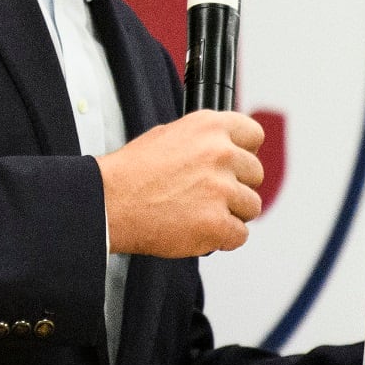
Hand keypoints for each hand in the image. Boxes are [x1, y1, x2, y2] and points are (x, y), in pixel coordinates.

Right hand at [96, 110, 264, 257]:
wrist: (110, 202)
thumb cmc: (132, 172)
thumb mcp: (169, 135)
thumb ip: (204, 140)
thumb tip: (227, 150)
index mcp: (209, 126)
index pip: (253, 135)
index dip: (244, 153)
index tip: (236, 165)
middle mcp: (220, 153)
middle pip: (255, 174)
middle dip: (236, 186)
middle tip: (207, 194)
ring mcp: (221, 189)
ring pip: (251, 206)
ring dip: (230, 213)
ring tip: (197, 212)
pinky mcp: (217, 223)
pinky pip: (240, 235)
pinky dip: (222, 238)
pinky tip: (197, 229)